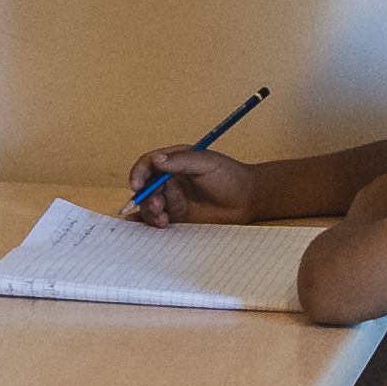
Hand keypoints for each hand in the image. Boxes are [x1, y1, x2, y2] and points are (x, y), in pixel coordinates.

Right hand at [133, 148, 267, 226]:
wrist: (248, 200)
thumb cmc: (231, 176)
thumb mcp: (207, 163)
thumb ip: (181, 160)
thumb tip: (156, 160)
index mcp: (174, 161)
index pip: (148, 164)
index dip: (139, 174)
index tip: (137, 185)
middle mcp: (170, 179)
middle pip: (145, 188)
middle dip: (146, 198)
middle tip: (158, 207)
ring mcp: (173, 198)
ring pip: (150, 205)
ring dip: (150, 212)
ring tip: (163, 219)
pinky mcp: (178, 215)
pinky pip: (158, 218)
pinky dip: (148, 222)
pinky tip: (148, 225)